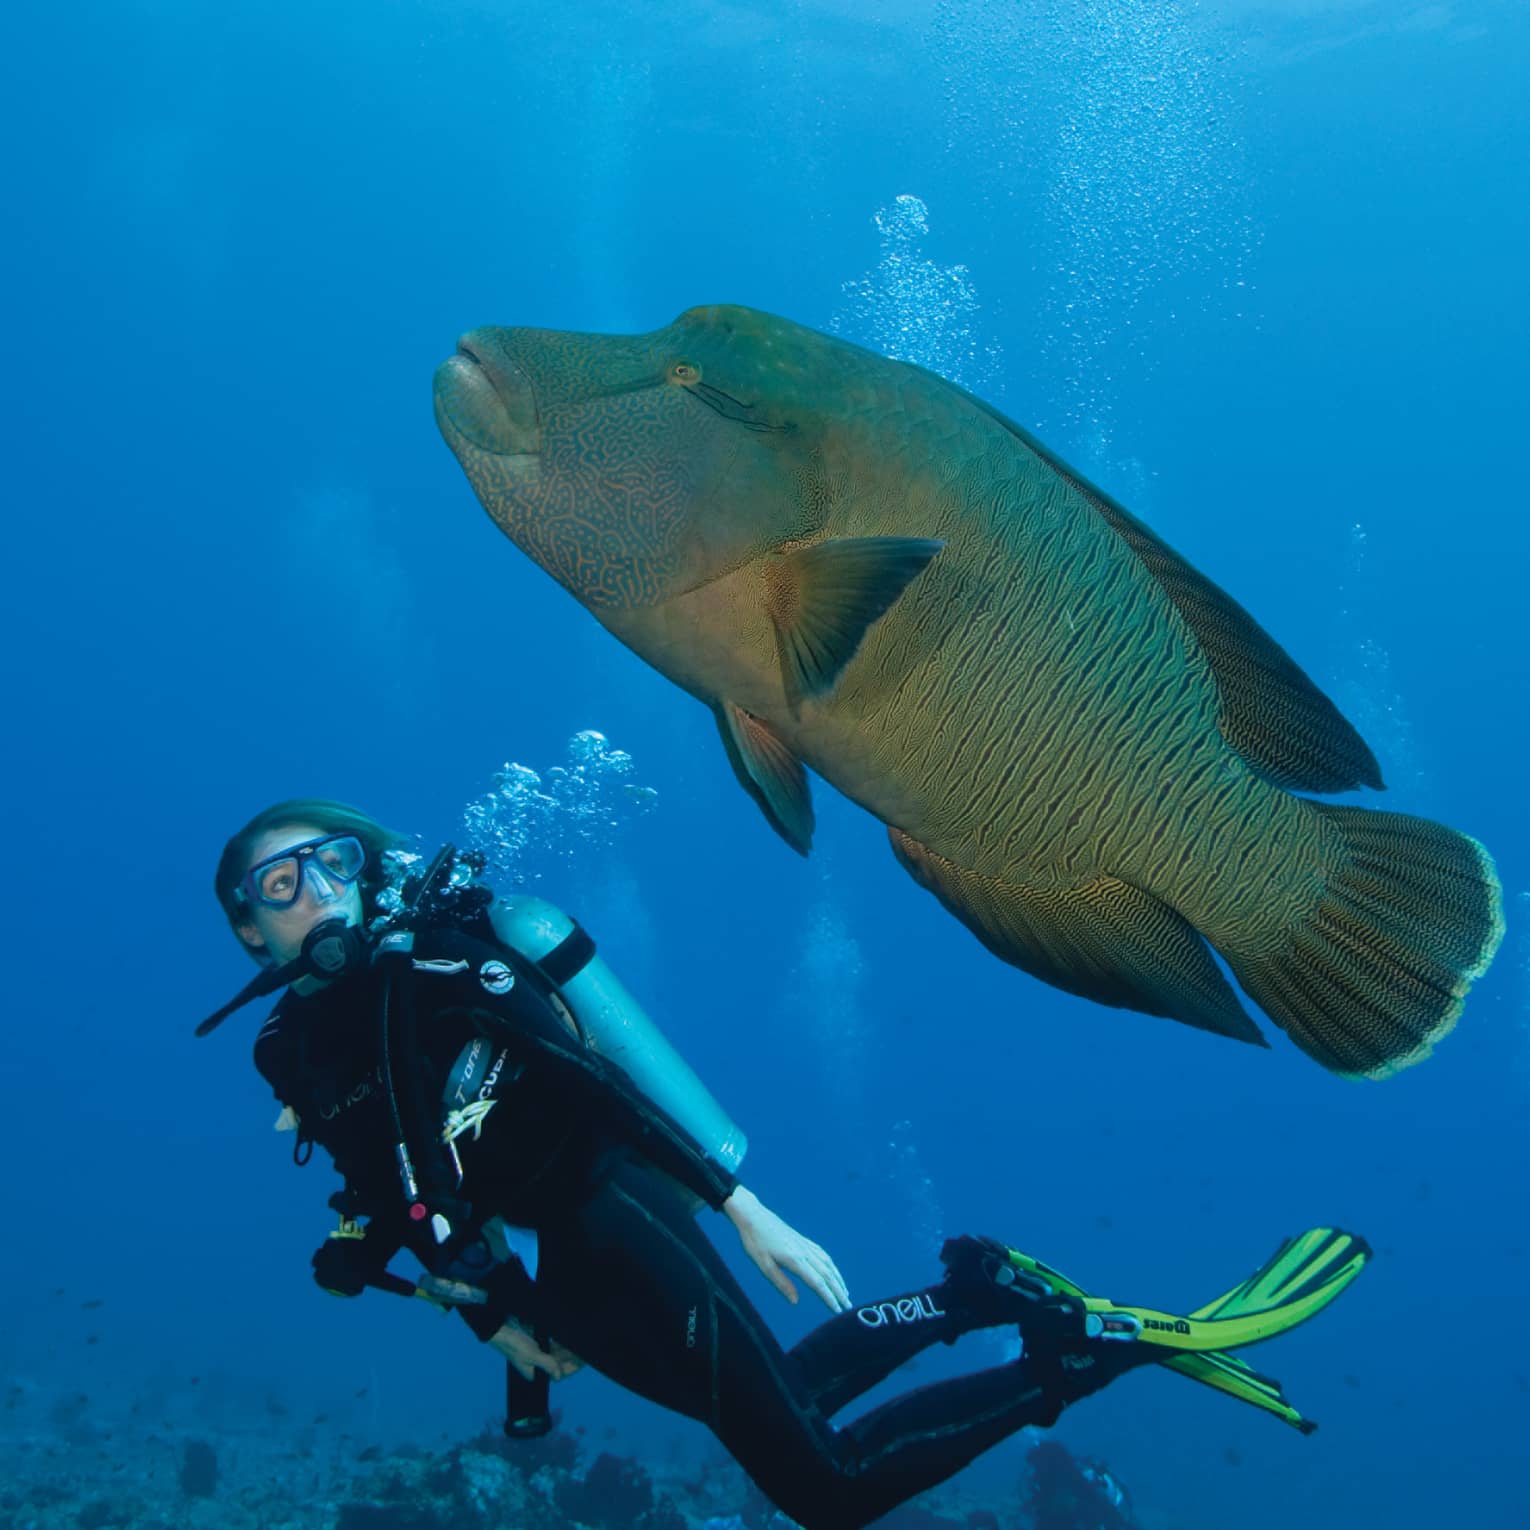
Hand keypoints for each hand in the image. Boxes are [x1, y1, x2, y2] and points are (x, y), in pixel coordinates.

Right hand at [488, 1320, 584, 1382]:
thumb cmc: (514, 1344)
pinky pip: (553, 1347)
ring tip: (580, 1345)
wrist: (501, 1330)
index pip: (558, 1374)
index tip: (584, 1361)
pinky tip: (568, 1341)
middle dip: (572, 1358)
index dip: (571, 1368)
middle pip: (559, 1364)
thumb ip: (547, 1364)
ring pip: (558, 1356)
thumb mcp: (532, 1355)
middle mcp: (537, 1367)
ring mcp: (537, 1356)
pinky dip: (561, 1345)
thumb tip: (559, 1376)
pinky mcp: (537, 1346)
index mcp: (535, 1374)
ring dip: (567, 1351)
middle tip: (585, 1351)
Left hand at [723, 1186, 850, 1312]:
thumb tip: (795, 1301)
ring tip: (845, 1292)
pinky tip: (833, 1271)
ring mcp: (804, 1244)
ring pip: (827, 1263)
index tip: (837, 1310)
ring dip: (838, 1279)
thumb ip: (781, 1283)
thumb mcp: (763, 1265)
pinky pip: (822, 1254)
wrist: (753, 1215)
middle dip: (839, 1291)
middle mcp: (804, 1251)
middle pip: (827, 1274)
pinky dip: (831, 1265)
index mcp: (795, 1260)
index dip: (829, 1298)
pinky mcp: (802, 1240)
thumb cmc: (755, 1241)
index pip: (817, 1283)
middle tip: (848, 1306)